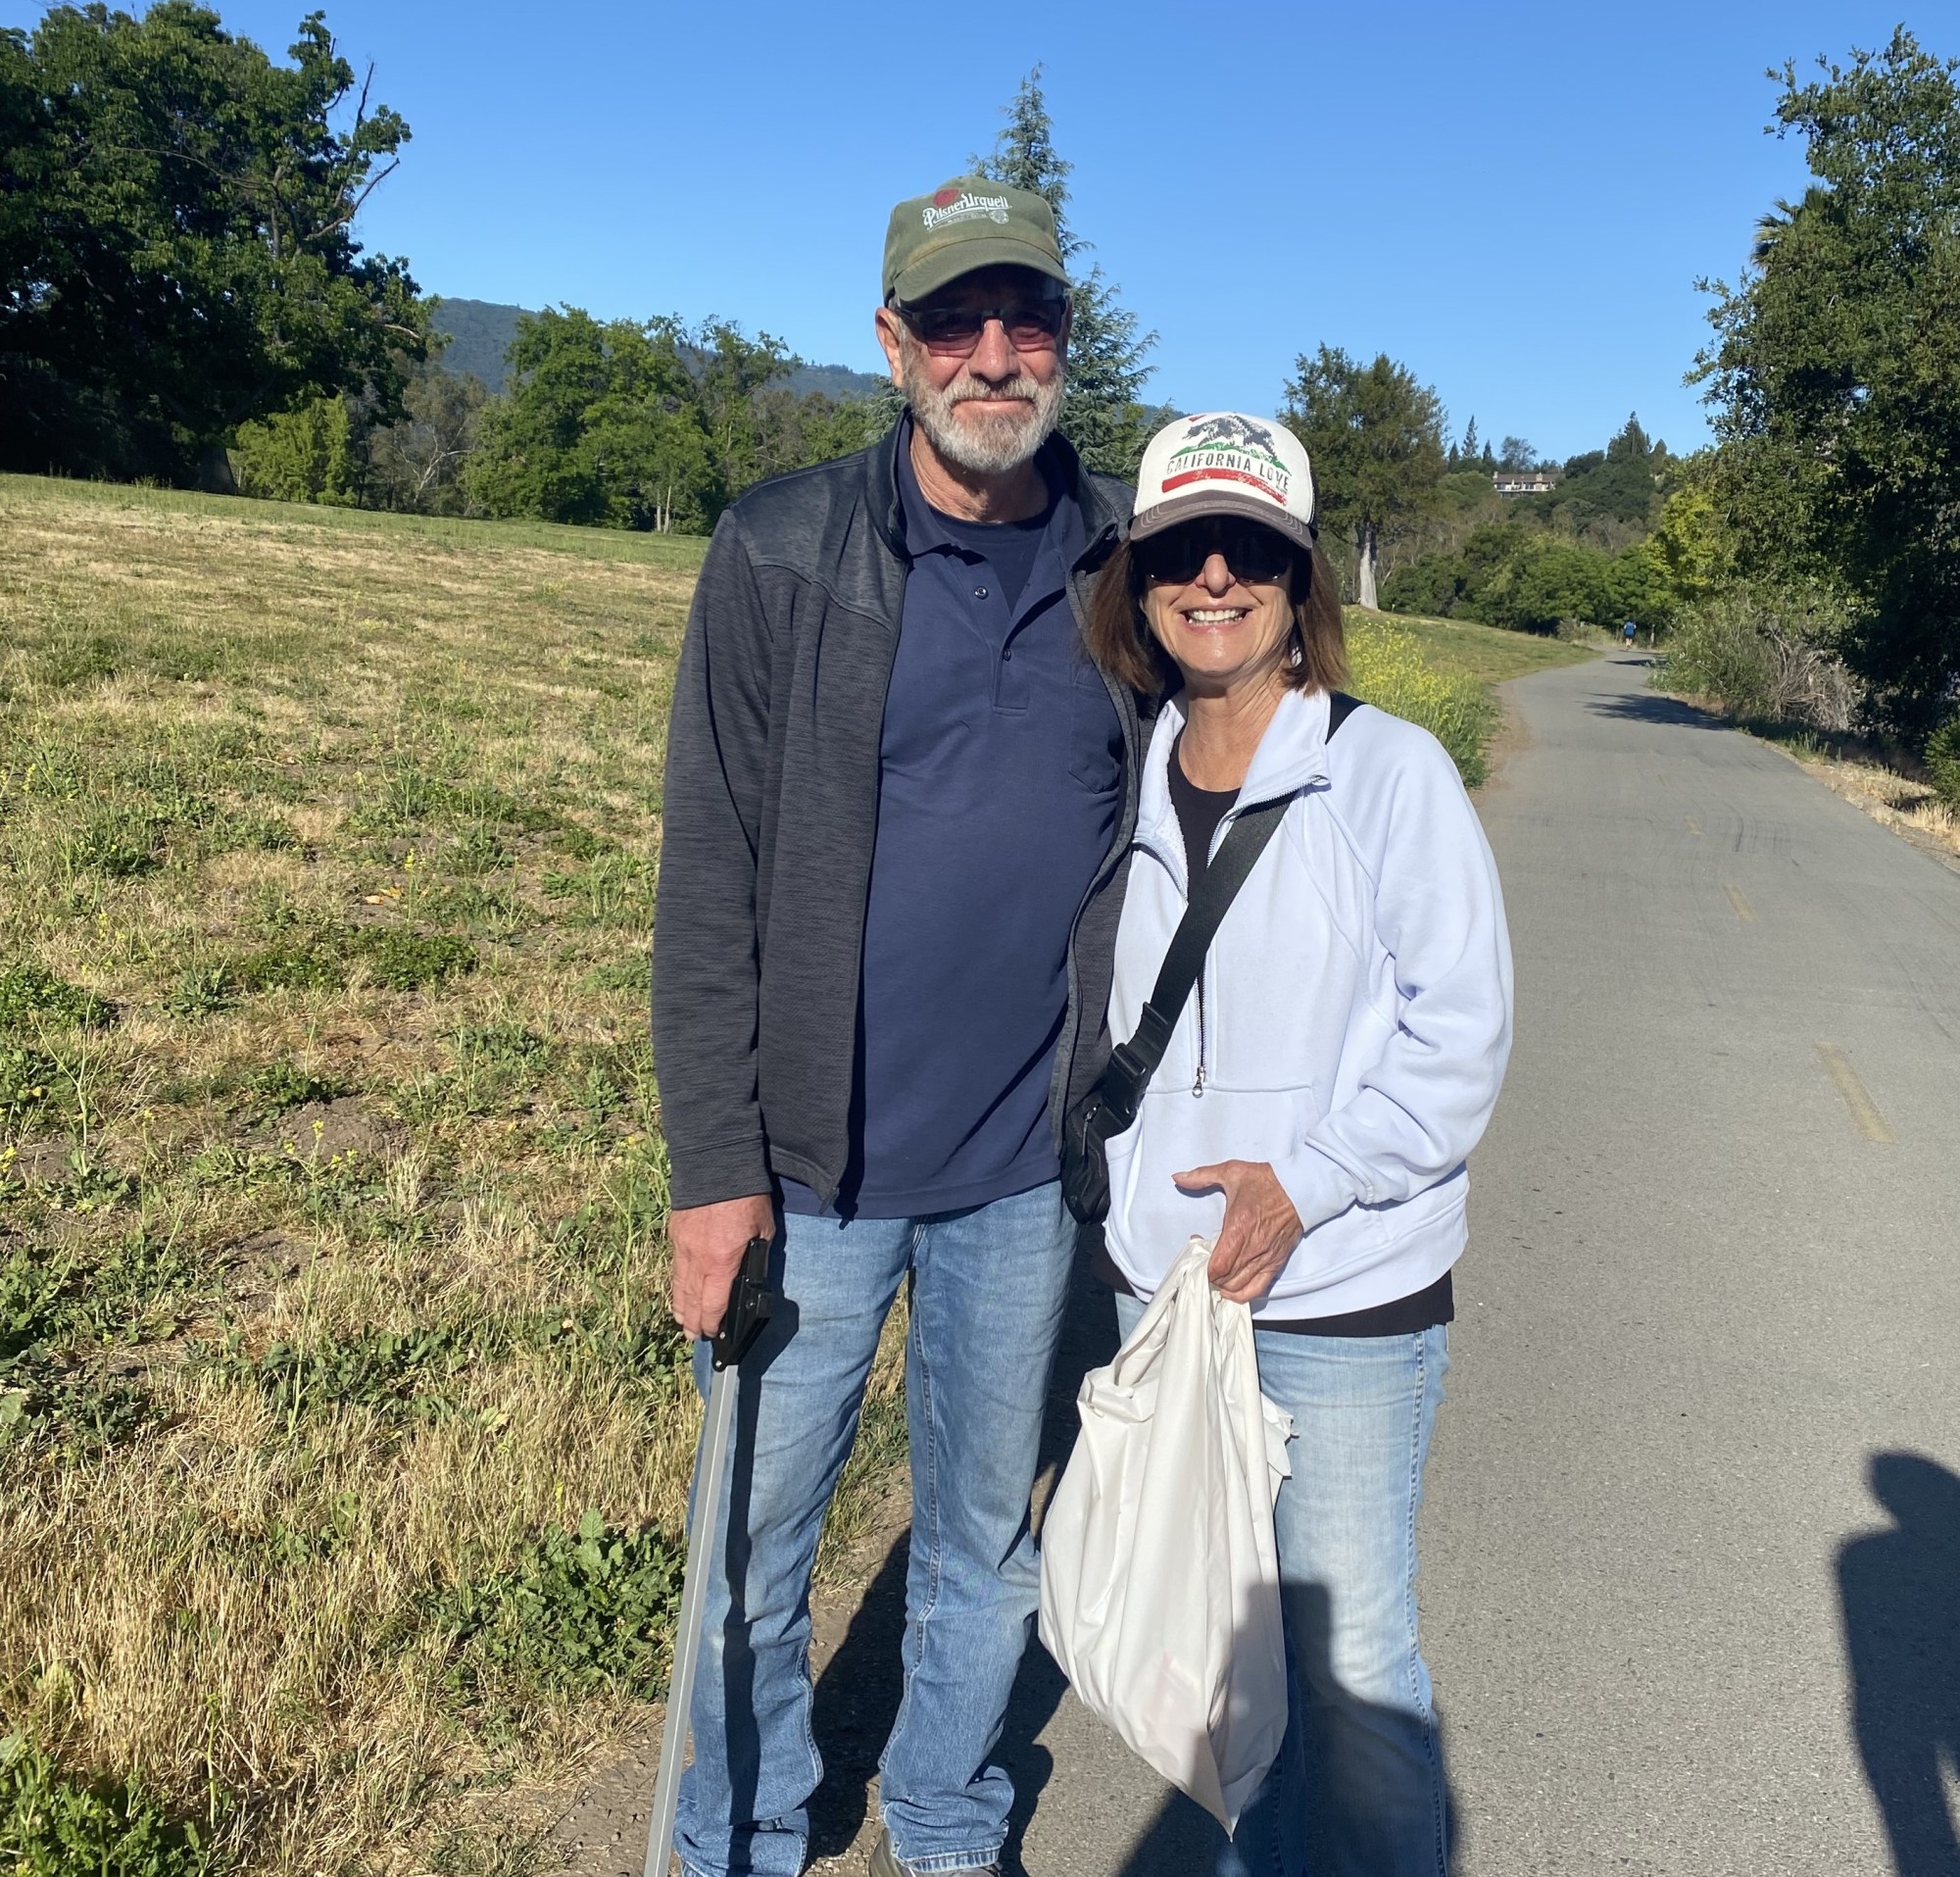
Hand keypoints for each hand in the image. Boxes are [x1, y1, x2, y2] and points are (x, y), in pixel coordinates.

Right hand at [668, 1194, 775, 1339]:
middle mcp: (698, 1259)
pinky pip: (675, 1266)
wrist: (716, 1164)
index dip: (711, 1323)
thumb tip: (753, 1275)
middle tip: (693, 1336)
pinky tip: (678, 1290)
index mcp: (722, 1262)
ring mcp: (683, 1247)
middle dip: (693, 1321)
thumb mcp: (764, 1230)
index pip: (713, 1304)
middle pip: (692, 1300)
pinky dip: (676, 1283)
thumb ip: (757, 1256)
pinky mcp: (675, 1234)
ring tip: (681, 1322)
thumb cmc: (746, 1197)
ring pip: (679, 1285)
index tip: (711, 1334)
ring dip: (680, 1306)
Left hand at [1173, 1161, 1302, 1304]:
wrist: (1300, 1188)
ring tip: (1217, 1276)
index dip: (1205, 1269)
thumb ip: (1201, 1176)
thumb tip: (1178, 1177)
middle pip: (1227, 1278)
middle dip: (1212, 1277)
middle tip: (1205, 1266)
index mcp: (1239, 1226)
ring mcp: (1266, 1257)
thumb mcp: (1231, 1172)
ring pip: (1240, 1286)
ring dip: (1225, 1286)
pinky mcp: (1277, 1262)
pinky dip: (1243, 1294)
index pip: (1219, 1265)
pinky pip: (1259, 1288)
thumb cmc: (1266, 1181)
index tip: (1199, 1258)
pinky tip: (1232, 1291)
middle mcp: (1253, 1246)